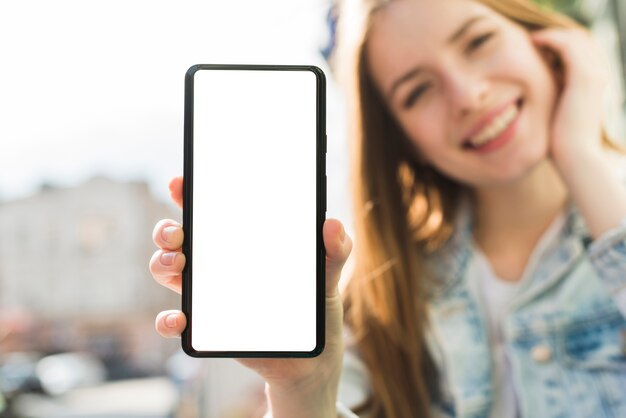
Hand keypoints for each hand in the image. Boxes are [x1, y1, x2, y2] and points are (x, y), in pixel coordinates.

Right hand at [149, 176, 352, 401]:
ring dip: (161, 263)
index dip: (188, 194)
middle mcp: (218, 264)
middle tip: (178, 233)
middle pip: (177, 238)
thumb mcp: (328, 275)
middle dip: (166, 229)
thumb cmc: (314, 306)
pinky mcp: (207, 326)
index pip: (209, 211)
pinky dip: (168, 319)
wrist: (312, 357)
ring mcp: (209, 294)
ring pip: (167, 270)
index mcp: (242, 242)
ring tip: (178, 263)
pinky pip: (176, 320)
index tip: (181, 182)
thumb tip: (333, 224)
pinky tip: (179, 319)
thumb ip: (335, 250)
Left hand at [530, 28, 608, 172]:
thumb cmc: (562, 146)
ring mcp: (594, 75)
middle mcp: (599, 76)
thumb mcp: (557, 118)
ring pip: (575, 39)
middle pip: (581, 42)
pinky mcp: (584, 77)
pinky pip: (568, 46)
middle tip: (533, 40)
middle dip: (557, 38)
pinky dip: (551, 39)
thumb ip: (552, 103)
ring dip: (552, 35)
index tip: (537, 50)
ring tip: (531, 39)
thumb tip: (533, 101)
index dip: (561, 47)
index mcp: (595, 85)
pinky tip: (533, 41)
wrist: (576, 157)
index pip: (582, 53)